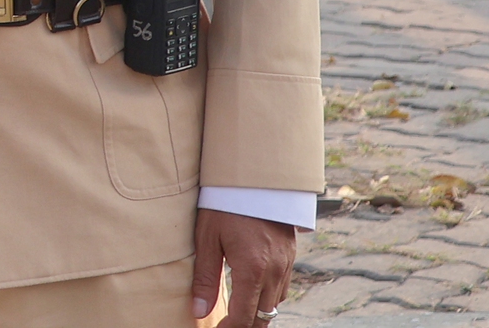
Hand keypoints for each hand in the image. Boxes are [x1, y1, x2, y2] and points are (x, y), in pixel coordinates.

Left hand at [192, 208, 297, 327]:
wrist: (254, 175)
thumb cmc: (225, 204)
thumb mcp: (207, 238)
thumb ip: (204, 278)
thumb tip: (199, 311)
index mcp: (252, 270)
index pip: (243, 317)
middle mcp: (274, 271)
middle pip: (263, 317)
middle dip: (245, 327)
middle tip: (225, 326)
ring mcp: (286, 263)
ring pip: (276, 304)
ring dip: (258, 314)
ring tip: (239, 315)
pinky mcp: (290, 254)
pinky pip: (284, 287)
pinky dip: (270, 297)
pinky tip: (255, 293)